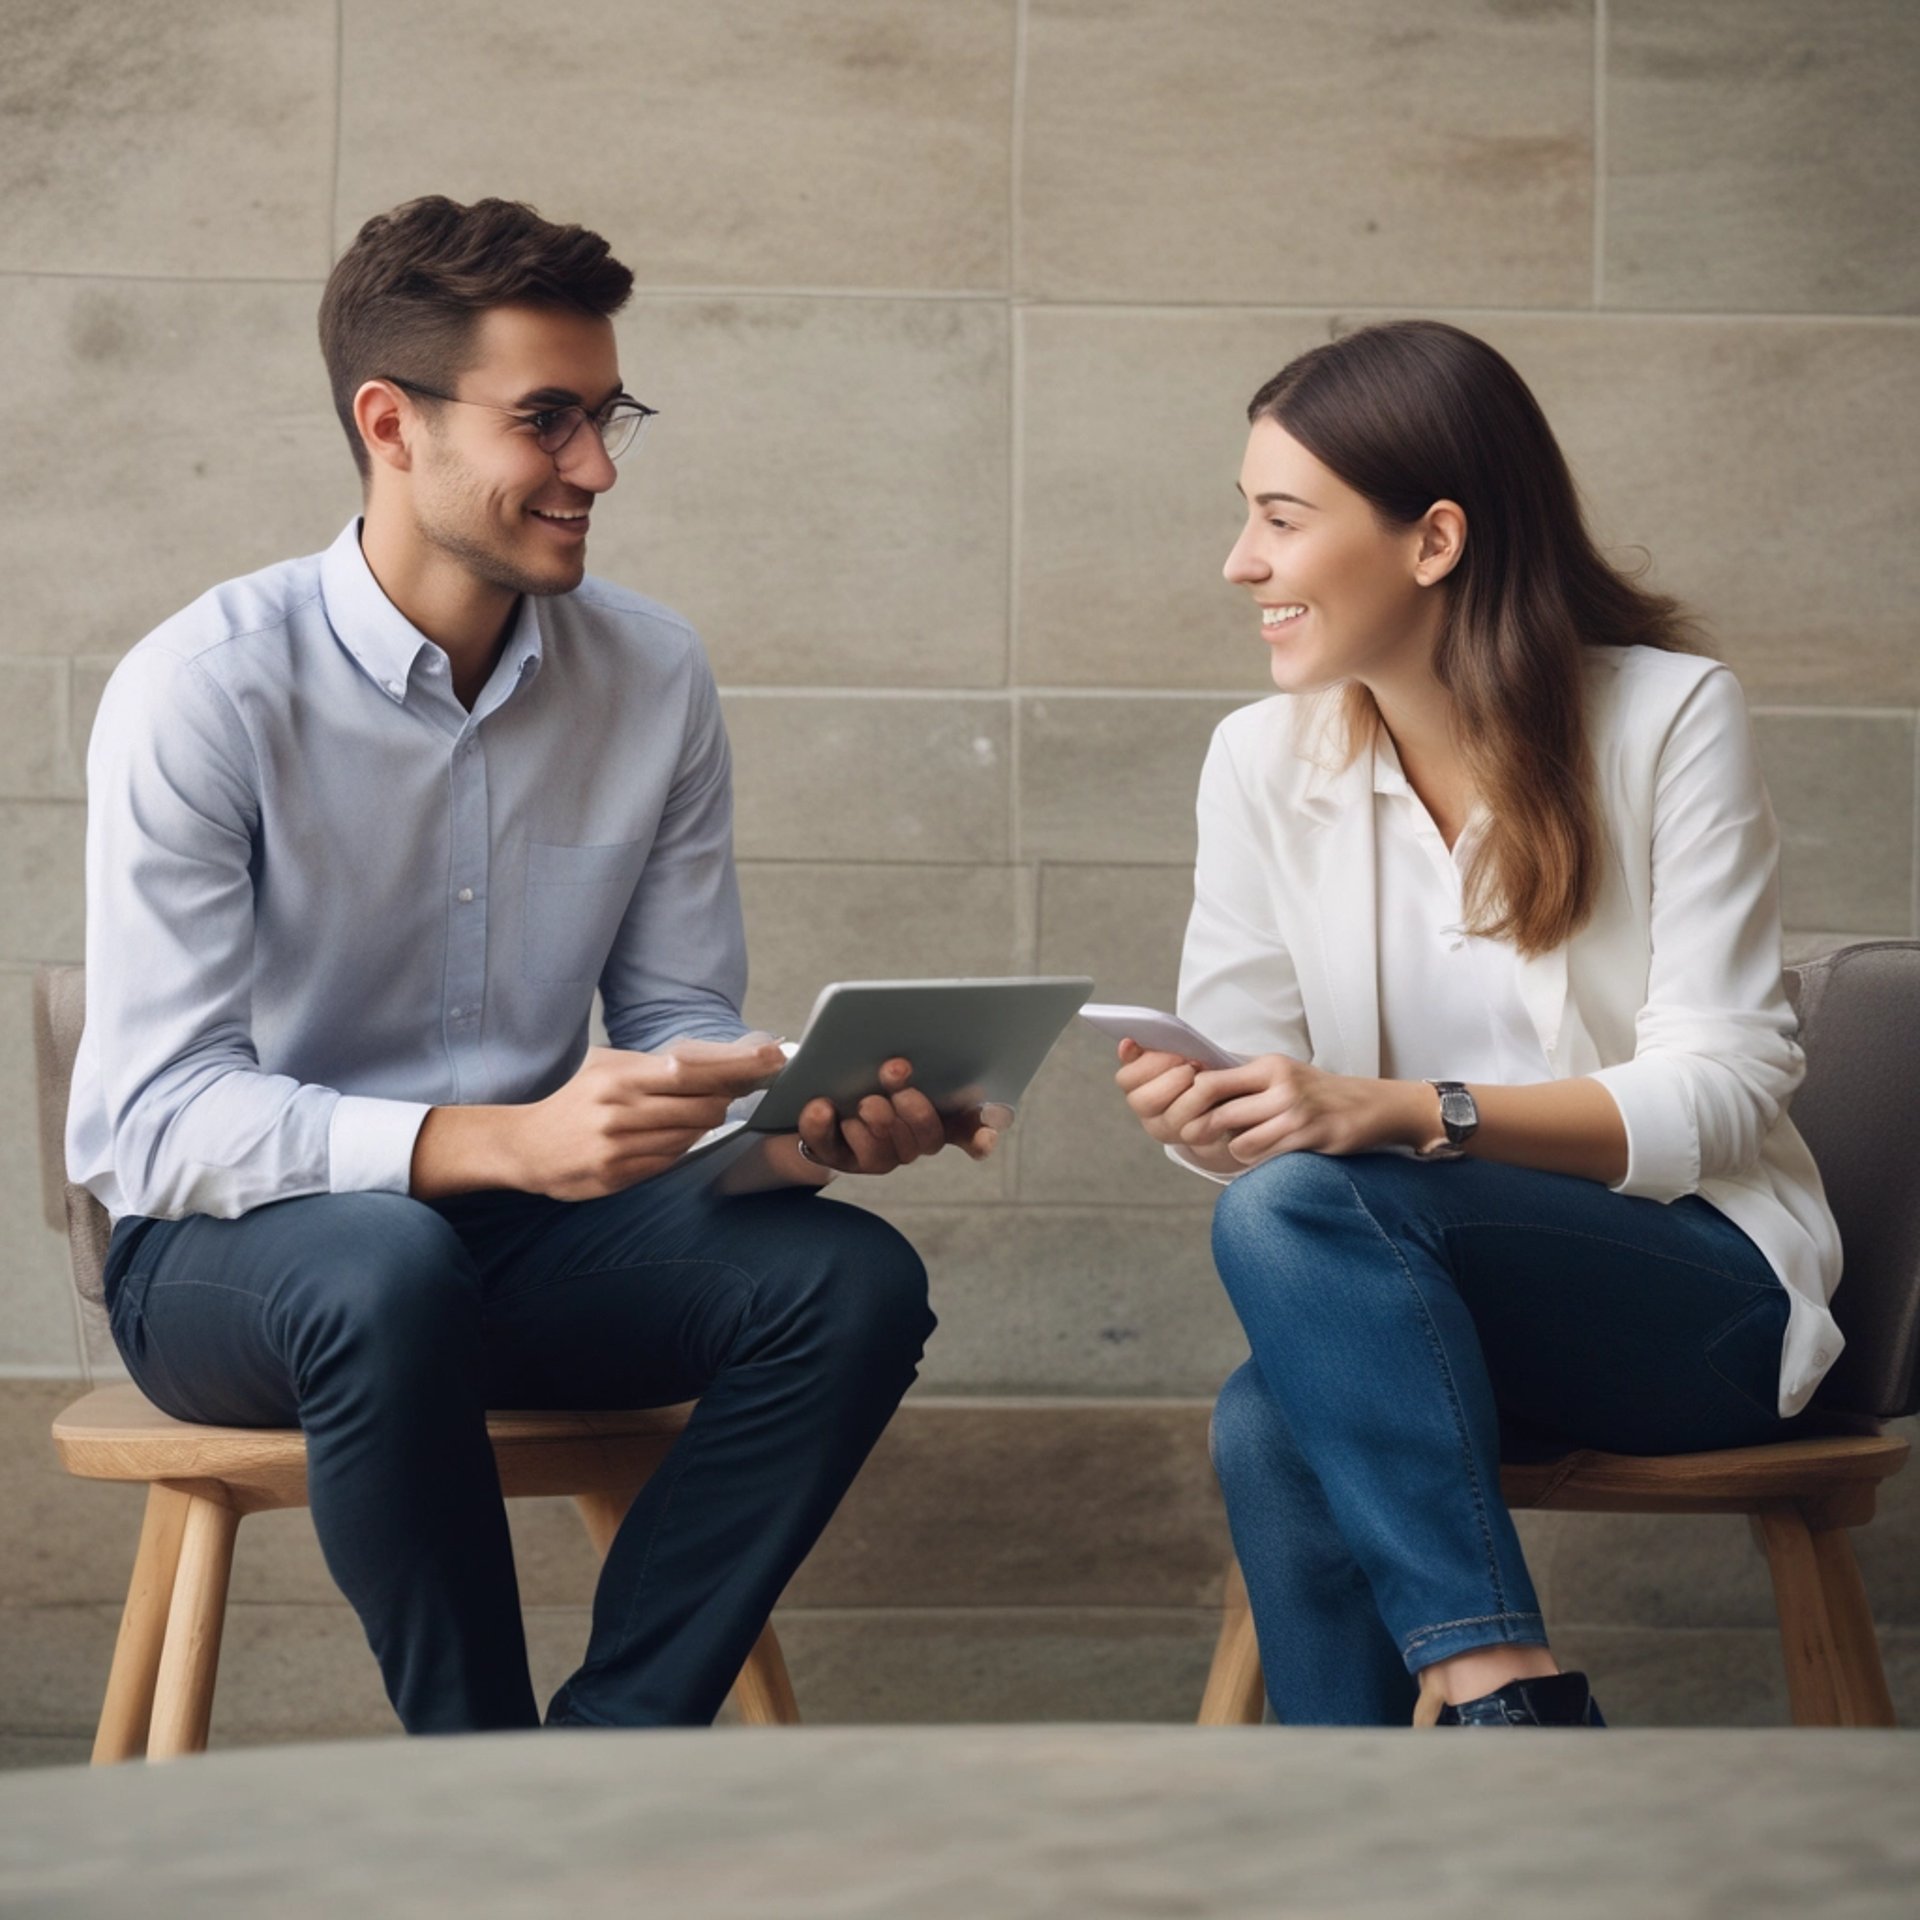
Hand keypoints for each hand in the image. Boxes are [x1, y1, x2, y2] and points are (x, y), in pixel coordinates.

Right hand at [511, 1038, 786, 1200]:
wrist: (524, 1145)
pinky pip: (670, 1159)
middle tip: (744, 1087)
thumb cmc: (576, 1100)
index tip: (773, 1058)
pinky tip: (673, 1135)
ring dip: (704, 1123)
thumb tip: (718, 1059)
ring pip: (691, 1135)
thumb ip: (657, 1065)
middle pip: (703, 1105)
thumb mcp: (608, 1067)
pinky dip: (680, 1145)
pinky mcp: (618, 1175)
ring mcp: (621, 1146)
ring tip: (699, 1110)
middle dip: (728, 1097)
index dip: (739, 1065)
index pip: (693, 1070)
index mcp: (621, 1077)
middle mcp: (622, 1111)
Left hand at [795, 1056, 1010, 1175]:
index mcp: (934, 1116)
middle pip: (927, 1140)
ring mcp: (875, 1155)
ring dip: (877, 1124)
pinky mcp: (836, 1158)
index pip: (969, 1133)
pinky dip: (823, 1126)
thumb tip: (908, 1052)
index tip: (988, 1131)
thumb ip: (909, 1053)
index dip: (980, 1137)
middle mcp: (909, 1142)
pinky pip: (830, 1150)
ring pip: (883, 1154)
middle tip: (902, 1080)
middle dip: (918, 1112)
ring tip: (865, 1102)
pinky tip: (821, 1106)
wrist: (815, 1087)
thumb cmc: (867, 1064)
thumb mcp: (890, 1055)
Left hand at [1165, 1054, 1426, 1164]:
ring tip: (1244, 1144)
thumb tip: (1194, 1087)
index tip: (1188, 1114)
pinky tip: (1265, 1153)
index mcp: (1268, 1066)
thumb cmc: (1318, 1092)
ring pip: (1239, 1141)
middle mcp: (1281, 1085)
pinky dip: (1257, 1159)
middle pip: (1218, 1113)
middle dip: (1205, 1131)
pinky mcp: (1310, 1136)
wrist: (1372, 1106)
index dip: (1190, 1103)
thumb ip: (1244, 1079)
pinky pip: (1264, 1155)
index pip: (1209, 1082)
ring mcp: (1296, 1112)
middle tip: (1204, 1138)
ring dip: (1235, 1149)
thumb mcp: (1282, 1073)